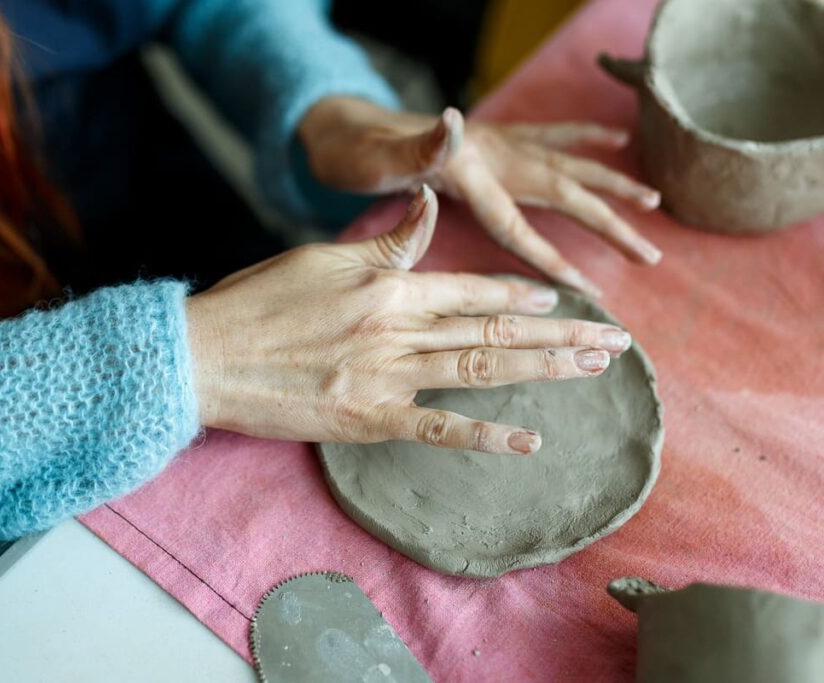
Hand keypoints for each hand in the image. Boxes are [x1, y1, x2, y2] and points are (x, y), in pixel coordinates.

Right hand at [186, 187, 632, 453]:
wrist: (206, 356)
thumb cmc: (258, 302)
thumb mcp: (323, 257)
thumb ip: (388, 241)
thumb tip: (429, 202)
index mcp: (388, 286)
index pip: (472, 290)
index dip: (521, 298)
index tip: (563, 302)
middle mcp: (399, 329)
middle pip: (493, 333)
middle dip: (560, 336)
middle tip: (615, 341)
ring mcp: (387, 376)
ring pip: (480, 372)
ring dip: (543, 371)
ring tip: (594, 370)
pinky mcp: (368, 419)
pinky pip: (438, 427)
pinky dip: (486, 434)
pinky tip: (529, 440)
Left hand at [299, 97, 662, 296]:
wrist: (344, 125)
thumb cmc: (354, 155)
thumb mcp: (375, 158)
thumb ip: (416, 147)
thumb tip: (453, 120)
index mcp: (465, 171)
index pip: (516, 224)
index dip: (552, 258)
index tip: (589, 292)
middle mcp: (490, 153)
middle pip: (561, 190)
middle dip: (608, 223)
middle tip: (651, 254)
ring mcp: (495, 142)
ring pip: (566, 162)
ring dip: (609, 182)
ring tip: (653, 199)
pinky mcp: (493, 137)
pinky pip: (549, 136)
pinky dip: (585, 137)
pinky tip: (618, 138)